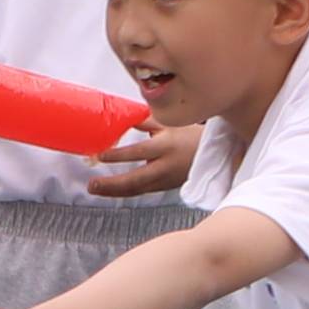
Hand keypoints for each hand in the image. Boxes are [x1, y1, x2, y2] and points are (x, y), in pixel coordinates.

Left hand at [80, 107, 200, 197]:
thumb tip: (120, 116)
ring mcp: (165, 180)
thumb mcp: (168, 124)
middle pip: (136, 180)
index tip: (100, 155)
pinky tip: (111, 191)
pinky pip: (142, 192)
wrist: (215, 154)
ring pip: (137, 190)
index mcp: (166, 146)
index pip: (139, 152)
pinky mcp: (165, 188)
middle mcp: (165, 167)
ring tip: (95, 189)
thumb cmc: (190, 136)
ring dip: (114, 191)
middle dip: (112, 184)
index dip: (119, 155)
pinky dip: (125, 192)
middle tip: (92, 184)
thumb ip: (143, 122)